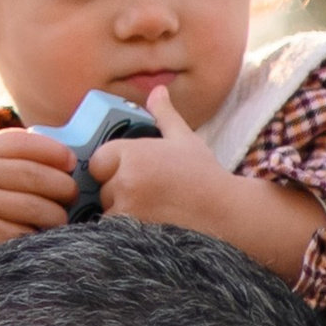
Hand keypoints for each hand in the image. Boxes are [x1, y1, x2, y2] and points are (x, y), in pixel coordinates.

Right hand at [0, 127, 76, 324]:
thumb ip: (7, 155)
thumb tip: (63, 154)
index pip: (26, 142)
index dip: (56, 152)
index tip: (71, 164)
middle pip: (38, 176)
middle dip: (64, 188)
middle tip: (72, 196)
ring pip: (37, 208)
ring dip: (57, 217)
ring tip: (59, 219)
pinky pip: (24, 234)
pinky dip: (37, 237)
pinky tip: (38, 238)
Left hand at [91, 90, 232, 230]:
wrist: (227, 214)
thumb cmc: (205, 176)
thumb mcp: (185, 139)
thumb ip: (165, 114)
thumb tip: (158, 90)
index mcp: (132, 154)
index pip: (99, 161)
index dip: (112, 166)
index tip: (131, 172)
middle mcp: (125, 180)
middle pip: (102, 188)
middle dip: (119, 191)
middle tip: (148, 192)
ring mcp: (127, 210)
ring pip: (108, 212)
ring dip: (123, 212)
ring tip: (152, 209)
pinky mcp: (132, 235)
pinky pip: (115, 233)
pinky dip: (126, 232)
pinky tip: (150, 224)